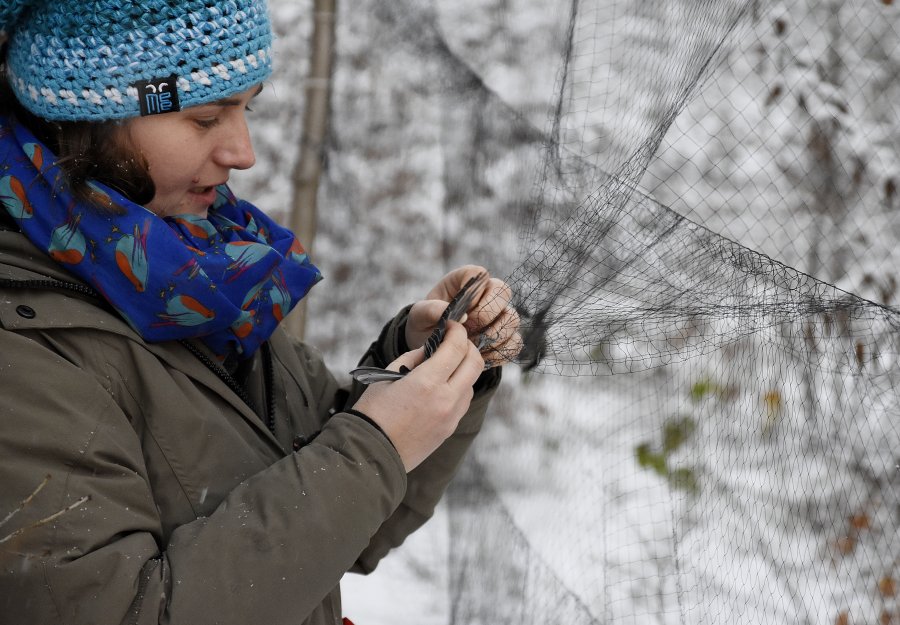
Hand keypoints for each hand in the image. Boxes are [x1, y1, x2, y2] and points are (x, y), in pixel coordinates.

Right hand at [353, 321, 483, 470]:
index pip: (456, 347)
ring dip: (464, 368)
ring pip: (472, 382)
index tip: (451, 325)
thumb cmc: (373, 412)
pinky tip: (443, 386)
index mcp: (428, 382)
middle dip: (468, 346)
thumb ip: (414, 358)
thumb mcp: (387, 376)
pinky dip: (460, 387)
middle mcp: (446, 398)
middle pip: (475, 363)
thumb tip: (432, 348)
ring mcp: (451, 416)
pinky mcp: (450, 428)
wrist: (372, 453)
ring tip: (446, 365)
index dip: (456, 331)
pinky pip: (464, 401)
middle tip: (455, 341)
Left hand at [406, 265, 522, 367]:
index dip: (473, 291)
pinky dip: (499, 352)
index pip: (479, 273)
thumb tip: (461, 317)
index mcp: (464, 281)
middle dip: (486, 314)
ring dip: (493, 335)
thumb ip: (432, 310)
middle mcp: (486, 294)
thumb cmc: (425, 324)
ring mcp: (499, 316)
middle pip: (503, 291)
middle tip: (468, 330)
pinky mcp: (506, 338)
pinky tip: (481, 356)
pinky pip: (515, 343)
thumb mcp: (419, 315)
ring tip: (473, 345)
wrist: (431, 347)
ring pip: (512, 319)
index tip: (462, 309)